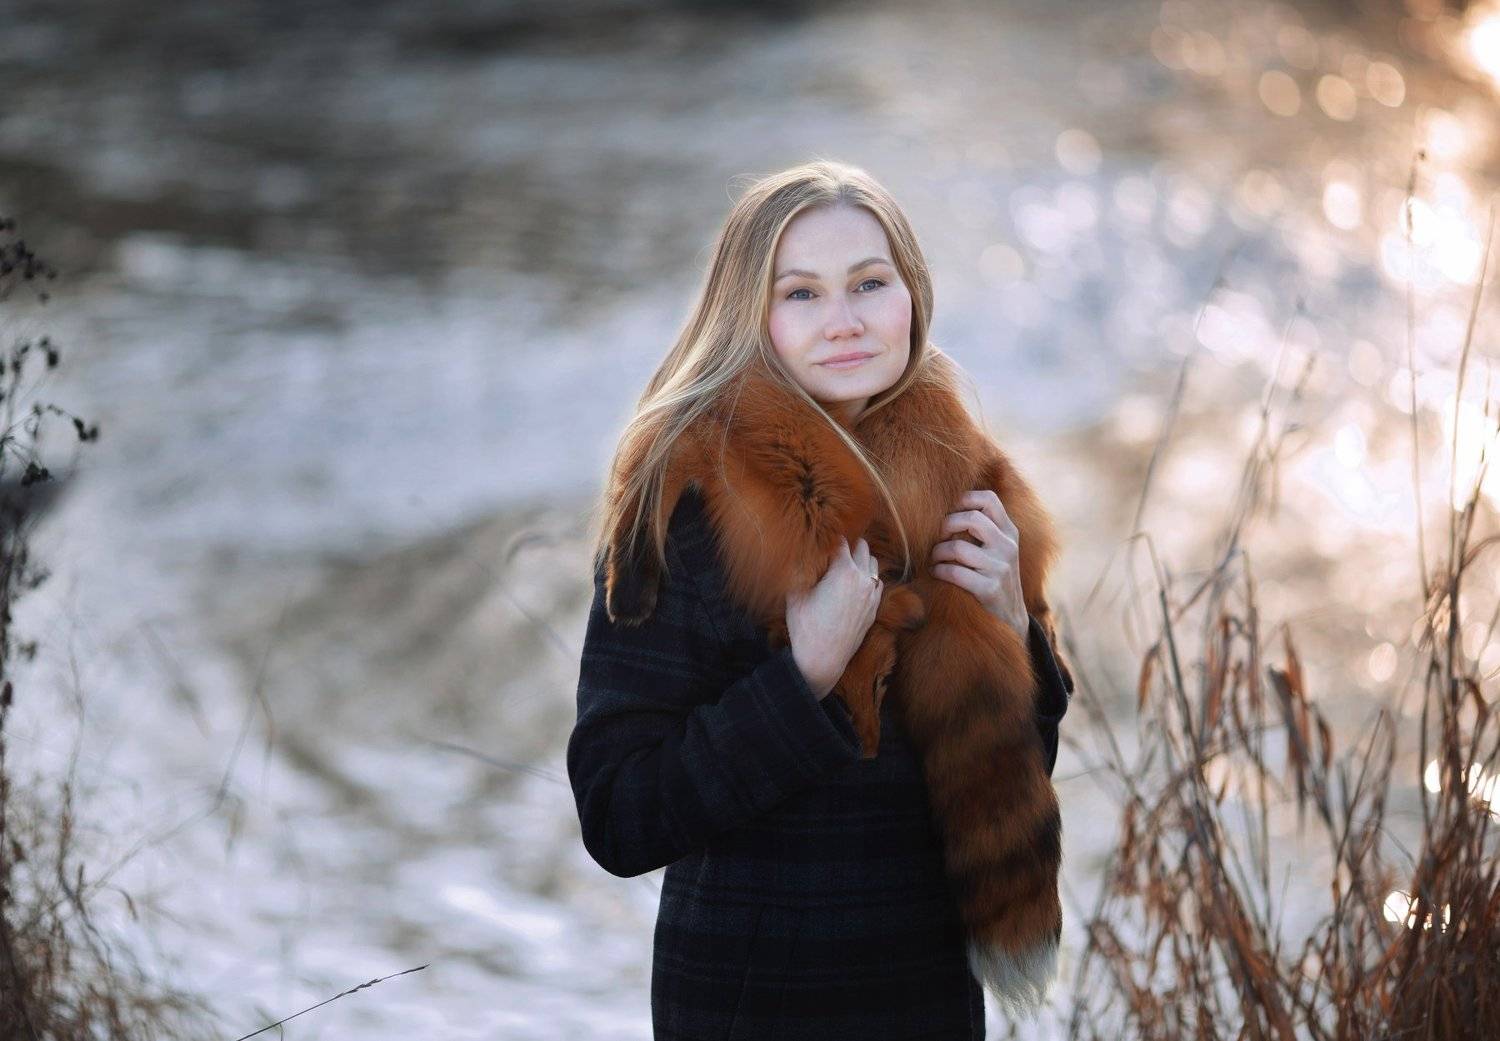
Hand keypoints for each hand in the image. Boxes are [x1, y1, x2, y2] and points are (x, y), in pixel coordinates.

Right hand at [786, 536, 882, 699]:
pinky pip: (877, 583)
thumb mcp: (795, 595)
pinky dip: (868, 577)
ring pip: (873, 564)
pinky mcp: (874, 609)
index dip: (830, 538)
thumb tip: (797, 554)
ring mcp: (871, 594)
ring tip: (844, 564)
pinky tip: (855, 582)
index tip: (821, 538)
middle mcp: (862, 579)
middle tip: (833, 549)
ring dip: (861, 560)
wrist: (823, 660)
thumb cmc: (806, 627)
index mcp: (843, 570)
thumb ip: (799, 570)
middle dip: (849, 545)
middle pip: (862, 547)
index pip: (841, 541)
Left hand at [931, 489, 1027, 639]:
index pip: (989, 499)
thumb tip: (945, 506)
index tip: (948, 511)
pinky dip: (940, 571)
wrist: (1010, 616)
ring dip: (938, 552)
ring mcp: (1001, 568)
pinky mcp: (990, 589)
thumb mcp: (997, 549)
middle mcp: (1008, 546)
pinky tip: (937, 573)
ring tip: (934, 558)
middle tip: (937, 537)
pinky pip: (955, 572)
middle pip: (972, 519)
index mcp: (1009, 532)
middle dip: (946, 526)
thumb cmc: (994, 575)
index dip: (964, 499)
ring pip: (958, 548)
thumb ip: (982, 528)